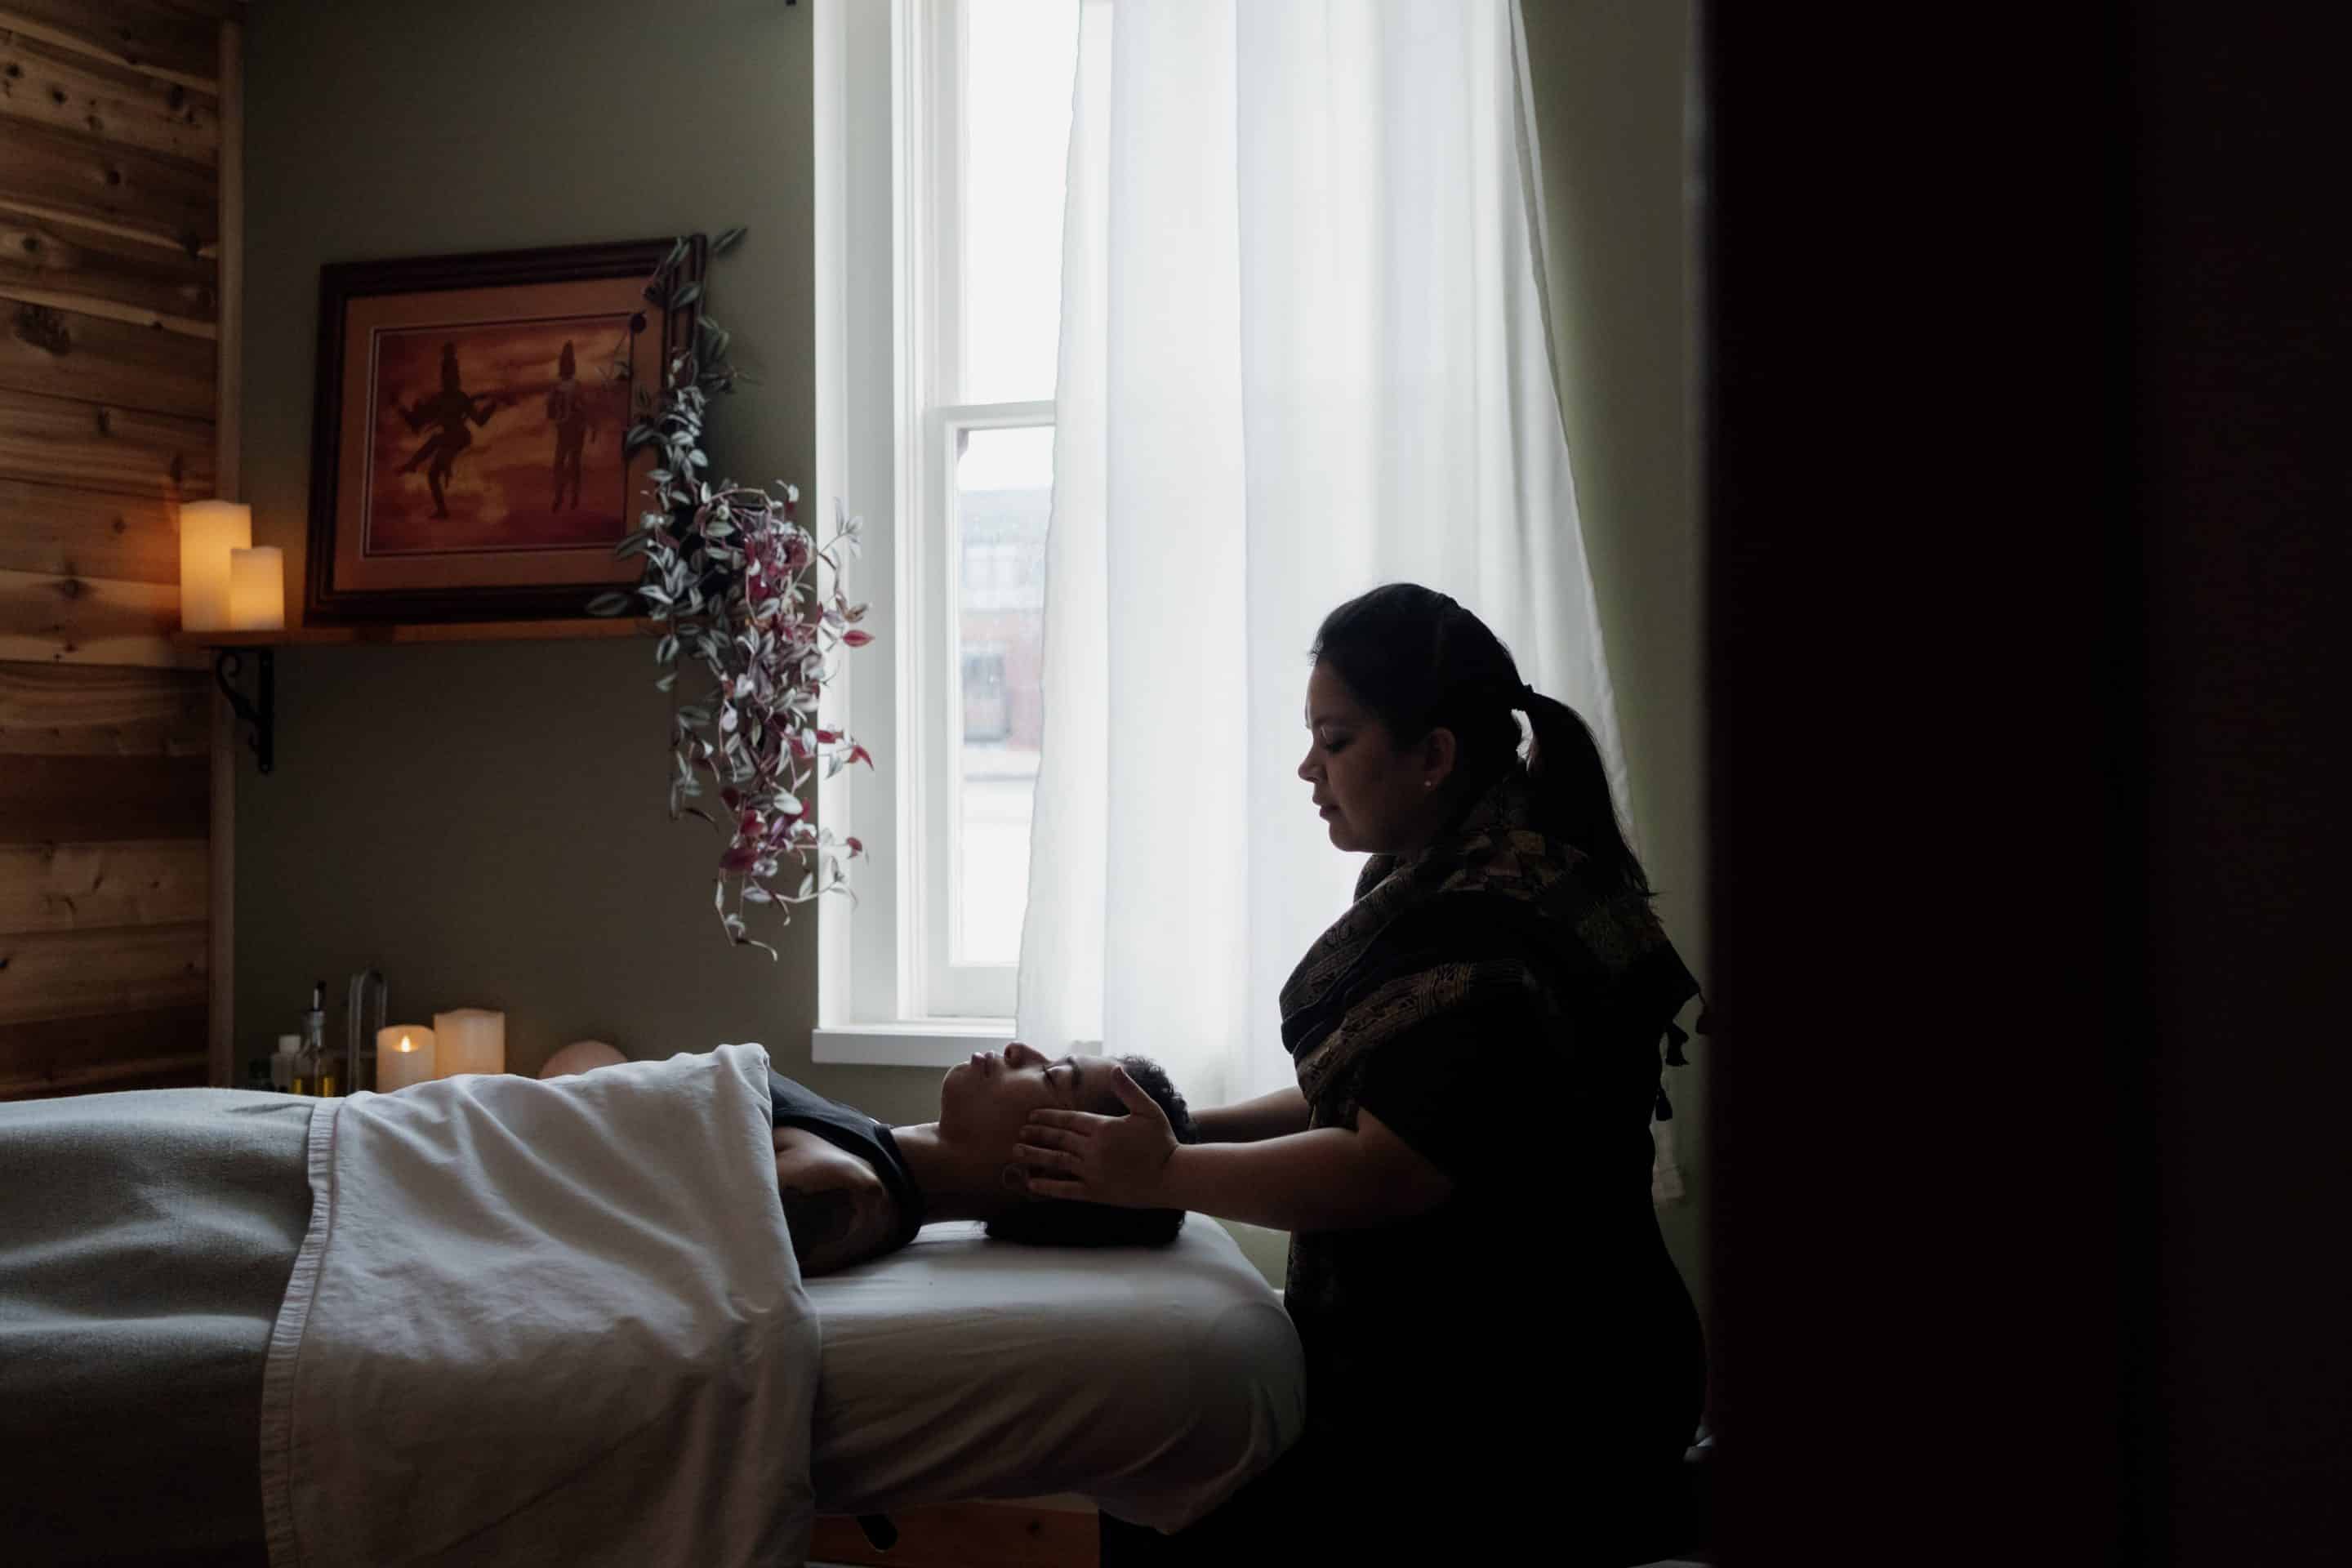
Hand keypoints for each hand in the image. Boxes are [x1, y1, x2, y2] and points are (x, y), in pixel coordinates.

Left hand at [1016, 1064, 1176, 1207]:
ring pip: (1056, 1161)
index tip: (1031, 1115)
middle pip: (1057, 1139)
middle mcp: (1093, 1149)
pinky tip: (1031, 1183)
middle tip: (1018, 1132)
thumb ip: (1128, 1090)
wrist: (1173, 1177)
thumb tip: (1115, 1068)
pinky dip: (1046, 1186)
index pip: (1068, 1120)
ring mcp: (1092, 1172)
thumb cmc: (1162, 1141)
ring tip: (1016, 1152)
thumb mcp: (1148, 1110)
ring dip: (1034, 1156)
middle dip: (1036, 1134)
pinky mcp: (1095, 1192)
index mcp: (1103, 1127)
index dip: (1048, 1117)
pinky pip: (1065, 1189)